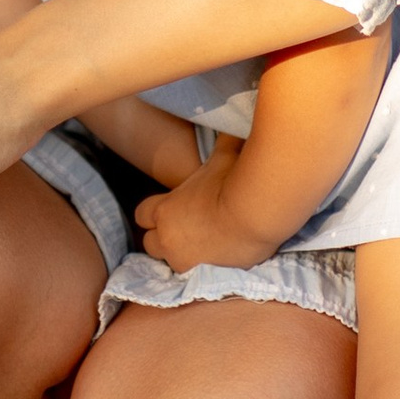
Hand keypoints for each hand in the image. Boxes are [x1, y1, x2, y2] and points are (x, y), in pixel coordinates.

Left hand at [134, 147, 277, 273]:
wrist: (257, 214)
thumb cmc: (236, 180)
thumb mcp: (225, 154)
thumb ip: (220, 141)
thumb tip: (226, 122)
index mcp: (164, 209)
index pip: (142, 214)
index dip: (156, 211)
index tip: (170, 208)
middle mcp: (166, 238)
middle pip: (150, 242)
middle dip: (164, 235)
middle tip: (186, 228)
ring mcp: (183, 260)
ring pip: (169, 262)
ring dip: (180, 253)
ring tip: (202, 245)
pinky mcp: (202, 276)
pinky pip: (192, 274)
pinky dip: (201, 267)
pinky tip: (217, 259)